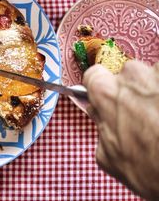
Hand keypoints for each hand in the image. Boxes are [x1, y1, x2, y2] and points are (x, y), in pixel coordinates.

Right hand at [83, 61, 158, 199]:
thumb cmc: (153, 169)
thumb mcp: (110, 158)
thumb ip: (100, 128)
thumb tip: (100, 117)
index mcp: (106, 93)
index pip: (93, 75)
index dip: (99, 88)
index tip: (106, 98)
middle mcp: (133, 76)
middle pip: (127, 76)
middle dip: (132, 93)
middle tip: (142, 118)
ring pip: (153, 78)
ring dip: (155, 94)